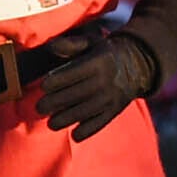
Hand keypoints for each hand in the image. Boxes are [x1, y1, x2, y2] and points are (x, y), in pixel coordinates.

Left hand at [31, 26, 160, 141]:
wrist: (136, 66)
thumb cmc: (104, 53)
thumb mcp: (91, 42)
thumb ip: (70, 44)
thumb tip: (51, 47)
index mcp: (98, 62)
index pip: (71, 74)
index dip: (54, 82)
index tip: (44, 86)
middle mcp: (105, 81)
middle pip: (74, 95)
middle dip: (53, 103)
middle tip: (40, 107)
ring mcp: (110, 98)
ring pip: (84, 112)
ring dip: (64, 120)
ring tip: (51, 123)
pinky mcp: (114, 111)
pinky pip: (99, 124)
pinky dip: (86, 132)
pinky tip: (74, 134)